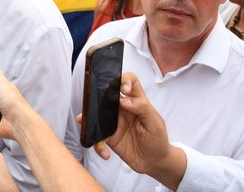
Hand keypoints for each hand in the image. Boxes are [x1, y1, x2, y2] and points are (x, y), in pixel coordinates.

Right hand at [91, 72, 185, 188]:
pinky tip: (105, 153)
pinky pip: (97, 137)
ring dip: (88, 118)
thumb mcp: (155, 123)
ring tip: (85, 123)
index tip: (123, 90)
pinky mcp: (108, 136)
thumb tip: (124, 99)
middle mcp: (123, 109)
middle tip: (95, 105)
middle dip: (97, 97)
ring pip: (96, 114)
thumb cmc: (158, 140)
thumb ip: (142, 108)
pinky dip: (97, 145)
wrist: (154, 162)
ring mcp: (114, 122)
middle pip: (106, 94)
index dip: (124, 80)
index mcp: (136, 101)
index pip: (130, 81)